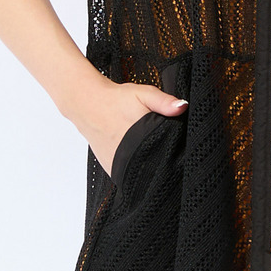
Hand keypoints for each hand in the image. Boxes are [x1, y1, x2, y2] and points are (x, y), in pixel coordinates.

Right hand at [67, 80, 188, 178]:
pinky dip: (136, 169)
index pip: (167, 156)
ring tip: (150, 150)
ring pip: (143, 174)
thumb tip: (182, 107)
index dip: (177, 154)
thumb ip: (164, 102)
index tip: (181, 150)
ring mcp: (118, 167)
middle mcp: (129, 157)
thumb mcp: (144, 94)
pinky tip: (139, 156)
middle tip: (165, 147)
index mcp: (141, 139)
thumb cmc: (117, 99)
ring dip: (150, 166)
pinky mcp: (112, 170)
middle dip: (164, 160)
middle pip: (156, 168)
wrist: (88, 105)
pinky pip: (129, 176)